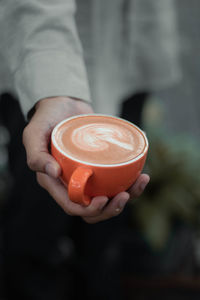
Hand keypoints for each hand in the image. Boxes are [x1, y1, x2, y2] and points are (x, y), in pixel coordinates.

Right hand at [23, 96, 149, 222]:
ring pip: (108, 196)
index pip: (72, 205)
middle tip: (124, 195)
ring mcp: (88, 174)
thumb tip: (52, 173)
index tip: (103, 199)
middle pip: (92, 208)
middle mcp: (72, 182)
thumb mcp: (34, 133)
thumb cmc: (46, 118)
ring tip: (140, 182)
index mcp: (55, 182)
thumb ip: (36, 154)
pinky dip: (131, 180)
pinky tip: (142, 173)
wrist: (63, 103)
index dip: (88, 209)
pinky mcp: (101, 165)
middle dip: (109, 209)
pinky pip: (116, 179)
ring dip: (126, 196)